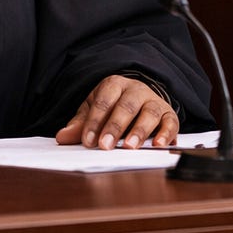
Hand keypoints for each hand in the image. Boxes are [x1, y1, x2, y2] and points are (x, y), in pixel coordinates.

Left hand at [55, 75, 179, 149]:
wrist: (140, 95)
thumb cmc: (114, 105)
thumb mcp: (94, 110)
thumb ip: (80, 124)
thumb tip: (62, 136)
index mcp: (114, 85)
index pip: (103, 101)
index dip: (94, 121)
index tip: (88, 141)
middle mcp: (136, 90)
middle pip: (126, 106)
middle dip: (115, 126)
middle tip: (105, 145)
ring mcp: (154, 101)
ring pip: (149, 113)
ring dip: (139, 131)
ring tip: (130, 147)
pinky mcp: (169, 114)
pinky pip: (171, 122)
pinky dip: (166, 133)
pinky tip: (158, 145)